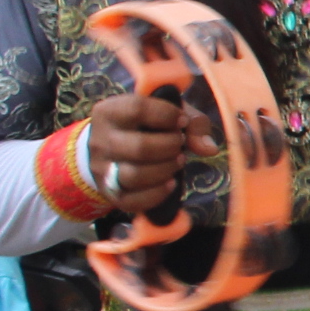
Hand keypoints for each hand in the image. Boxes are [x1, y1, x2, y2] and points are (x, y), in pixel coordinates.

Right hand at [84, 89, 213, 218]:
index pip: (137, 109)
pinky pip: (132, 201)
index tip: (181, 121)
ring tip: (177, 161)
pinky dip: (157, 194)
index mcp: (110, 112)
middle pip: (140, 147)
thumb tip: (209, 149)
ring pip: (134, 176)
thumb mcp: (167, 113)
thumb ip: (193, 123)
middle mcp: (100, 140)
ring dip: (166, 170)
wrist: (110, 148)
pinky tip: (171, 183)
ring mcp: (102, 169)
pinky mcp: (109, 193)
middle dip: (170, 146)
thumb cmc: (145, 125)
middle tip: (179, 144)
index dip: (167, 115)